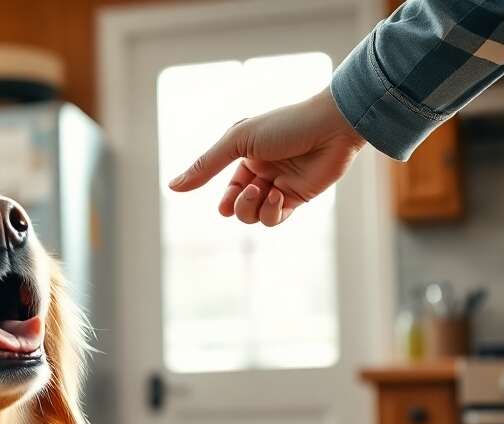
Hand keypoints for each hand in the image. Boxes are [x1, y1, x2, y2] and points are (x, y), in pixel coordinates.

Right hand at [168, 86, 366, 226]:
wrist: (331, 127)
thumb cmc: (285, 125)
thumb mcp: (237, 140)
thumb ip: (206, 165)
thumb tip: (172, 186)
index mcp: (246, 155)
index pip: (226, 188)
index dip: (225, 200)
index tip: (225, 202)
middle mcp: (262, 172)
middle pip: (237, 207)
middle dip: (238, 205)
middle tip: (249, 190)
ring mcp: (280, 186)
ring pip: (253, 216)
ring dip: (254, 208)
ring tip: (266, 189)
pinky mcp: (298, 197)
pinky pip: (275, 218)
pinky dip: (272, 211)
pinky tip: (280, 193)